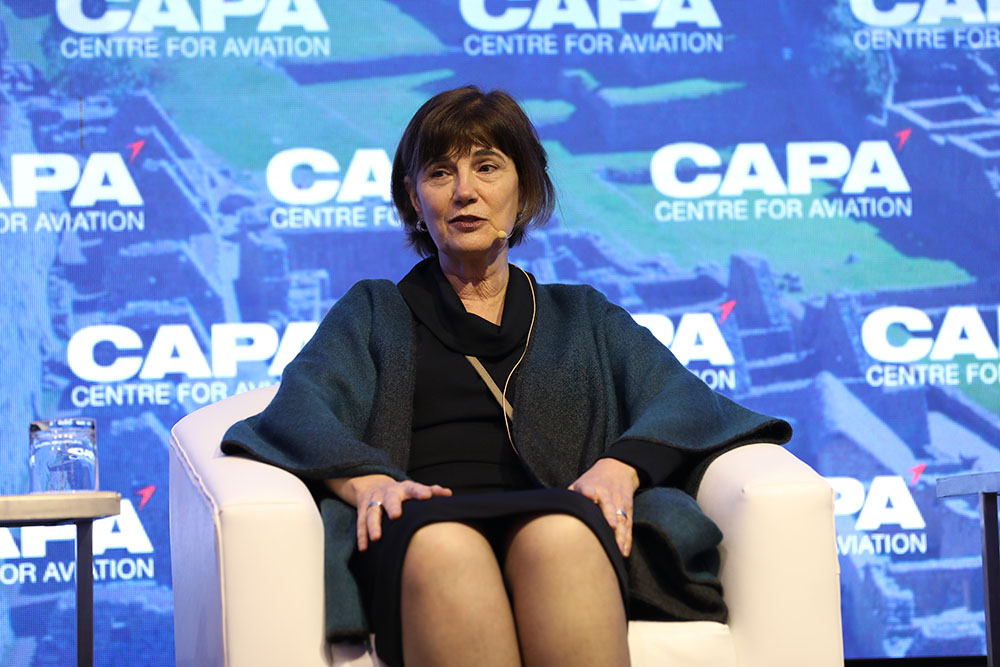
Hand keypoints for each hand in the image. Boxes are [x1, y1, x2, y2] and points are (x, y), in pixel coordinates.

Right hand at [327, 474, 451, 550]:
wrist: (372, 484)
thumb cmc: (401, 492)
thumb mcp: (414, 489)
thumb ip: (431, 491)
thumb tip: (448, 493)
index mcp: (404, 488)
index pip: (414, 488)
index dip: (420, 492)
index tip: (427, 496)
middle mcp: (388, 493)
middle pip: (390, 499)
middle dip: (392, 506)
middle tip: (396, 516)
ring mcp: (374, 501)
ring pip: (372, 513)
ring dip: (373, 525)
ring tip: (377, 538)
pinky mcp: (362, 510)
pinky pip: (361, 523)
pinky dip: (362, 536)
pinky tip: (364, 548)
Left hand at [569, 459, 639, 556]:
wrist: (617, 469)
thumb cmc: (592, 482)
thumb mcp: (578, 484)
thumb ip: (570, 498)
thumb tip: (551, 516)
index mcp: (589, 486)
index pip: (587, 488)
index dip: (587, 492)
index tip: (588, 495)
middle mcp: (606, 493)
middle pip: (608, 504)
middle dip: (610, 515)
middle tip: (611, 526)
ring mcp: (618, 501)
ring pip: (621, 518)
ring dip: (620, 534)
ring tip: (618, 549)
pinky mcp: (628, 508)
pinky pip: (628, 525)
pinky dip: (626, 539)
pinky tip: (624, 551)